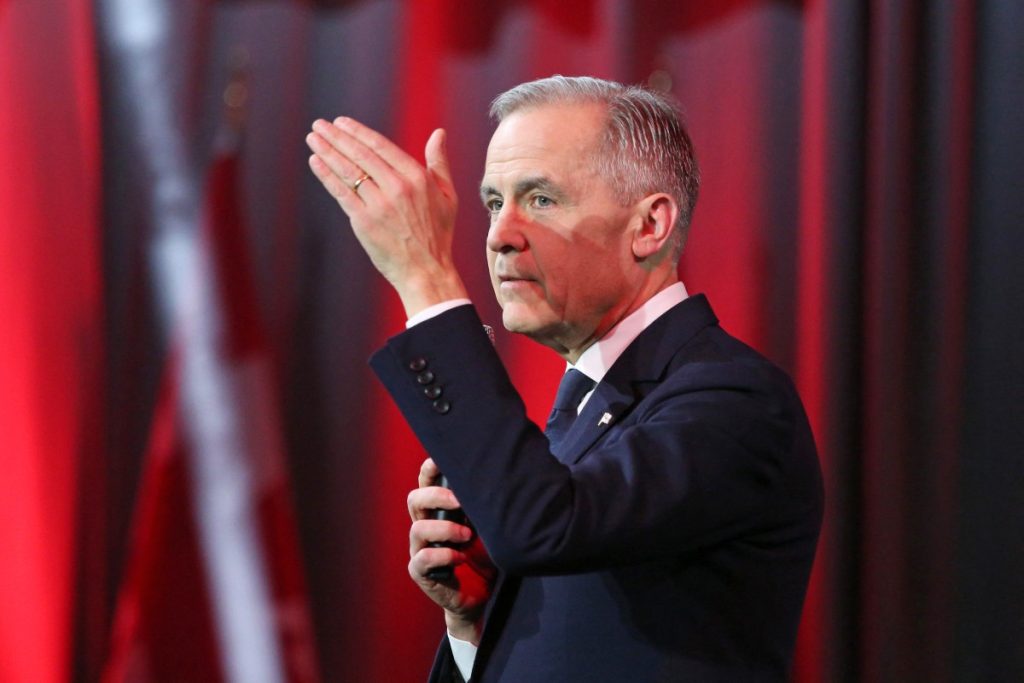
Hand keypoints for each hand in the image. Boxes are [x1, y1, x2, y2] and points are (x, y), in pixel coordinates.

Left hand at [305, 118, 467, 317]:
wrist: (426, 271)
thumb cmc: (438, 235)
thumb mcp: (447, 195)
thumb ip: (439, 162)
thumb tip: (439, 133)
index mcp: (417, 177)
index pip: (381, 146)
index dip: (358, 132)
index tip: (341, 122)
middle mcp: (397, 187)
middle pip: (361, 155)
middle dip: (337, 137)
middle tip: (320, 125)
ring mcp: (379, 204)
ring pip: (348, 171)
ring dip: (327, 151)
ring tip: (312, 138)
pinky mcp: (364, 222)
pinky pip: (342, 193)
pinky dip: (326, 176)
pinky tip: (315, 162)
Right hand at [408, 458, 496, 643]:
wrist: (481, 595)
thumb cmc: (484, 555)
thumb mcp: (487, 525)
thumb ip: (484, 505)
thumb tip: (502, 477)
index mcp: (438, 510)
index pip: (425, 481)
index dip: (430, 468)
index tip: (442, 459)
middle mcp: (426, 526)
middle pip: (415, 499)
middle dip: (436, 496)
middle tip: (460, 501)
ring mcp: (421, 549)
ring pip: (418, 528)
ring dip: (444, 528)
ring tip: (467, 535)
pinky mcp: (421, 572)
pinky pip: (422, 559)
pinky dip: (442, 555)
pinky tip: (460, 557)